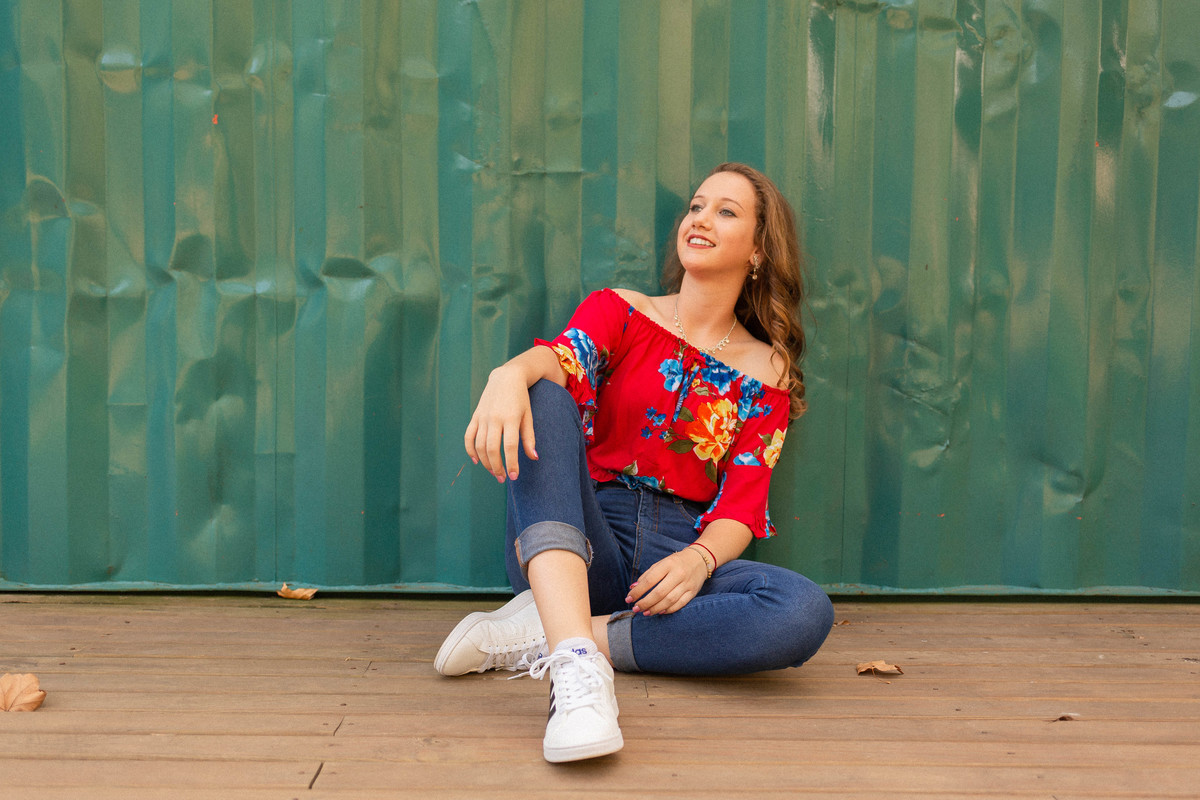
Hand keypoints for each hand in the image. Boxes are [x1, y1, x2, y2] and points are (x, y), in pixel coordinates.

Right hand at [464, 365, 537, 481]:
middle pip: (492, 449)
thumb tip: (534, 458)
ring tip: (494, 472)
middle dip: (497, 467)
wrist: (506, 377)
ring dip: (485, 462)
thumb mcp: (528, 416)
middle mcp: (495, 418)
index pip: (509, 446)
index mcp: (511, 418)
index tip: (514, 477)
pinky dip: (470, 450)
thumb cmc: (521, 399)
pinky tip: (477, 461)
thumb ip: (529, 437)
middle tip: (503, 479)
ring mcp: (483, 417)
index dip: (511, 463)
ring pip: (479, 445)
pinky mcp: (475, 416)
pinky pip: (468, 436)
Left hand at [625, 548, 708, 615]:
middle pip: (659, 592)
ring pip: (669, 600)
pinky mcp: (693, 592)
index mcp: (668, 564)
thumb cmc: (676, 562)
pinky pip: (680, 604)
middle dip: (645, 602)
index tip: (629, 598)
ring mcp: (687, 584)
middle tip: (636, 608)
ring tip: (645, 612)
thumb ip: (647, 575)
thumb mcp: (661, 563)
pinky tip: (660, 612)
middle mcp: (678, 574)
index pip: (650, 580)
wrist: (699, 560)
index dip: (638, 591)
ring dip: (655, 608)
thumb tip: (633, 588)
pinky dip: (669, 610)